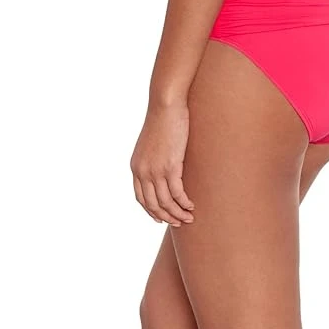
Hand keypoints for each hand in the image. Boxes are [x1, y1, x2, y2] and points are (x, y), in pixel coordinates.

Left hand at [130, 98, 195, 225]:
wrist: (165, 105)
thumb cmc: (162, 119)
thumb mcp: (151, 142)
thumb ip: (153, 157)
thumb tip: (163, 165)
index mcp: (136, 167)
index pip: (141, 198)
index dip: (151, 211)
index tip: (161, 218)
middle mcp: (142, 172)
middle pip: (152, 205)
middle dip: (166, 217)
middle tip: (179, 222)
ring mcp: (155, 171)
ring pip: (165, 202)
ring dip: (178, 214)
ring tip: (189, 218)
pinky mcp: (170, 166)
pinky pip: (177, 193)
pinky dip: (184, 203)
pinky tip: (192, 205)